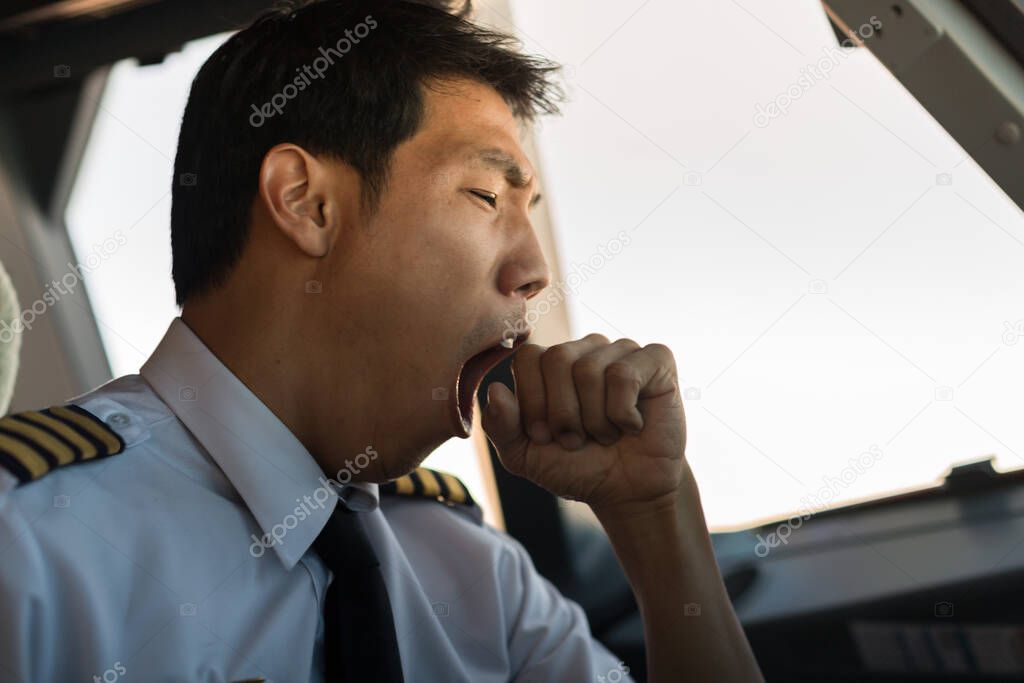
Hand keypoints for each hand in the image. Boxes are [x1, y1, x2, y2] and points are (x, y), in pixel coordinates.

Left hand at [482, 334, 686, 512]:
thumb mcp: (524, 456)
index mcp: (551, 363)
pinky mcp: (656, 360)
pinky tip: (632, 425)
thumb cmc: (576, 467)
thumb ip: (500, 426)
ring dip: (594, 419)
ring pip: (589, 370)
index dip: (533, 402)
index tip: (546, 436)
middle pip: (557, 358)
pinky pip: (625, 374)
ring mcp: (621, 350)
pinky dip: (622, 413)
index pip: (528, 357)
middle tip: (577, 439)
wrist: (627, 491)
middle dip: (563, 413)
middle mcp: (585, 349)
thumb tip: (494, 390)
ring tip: (606, 435)